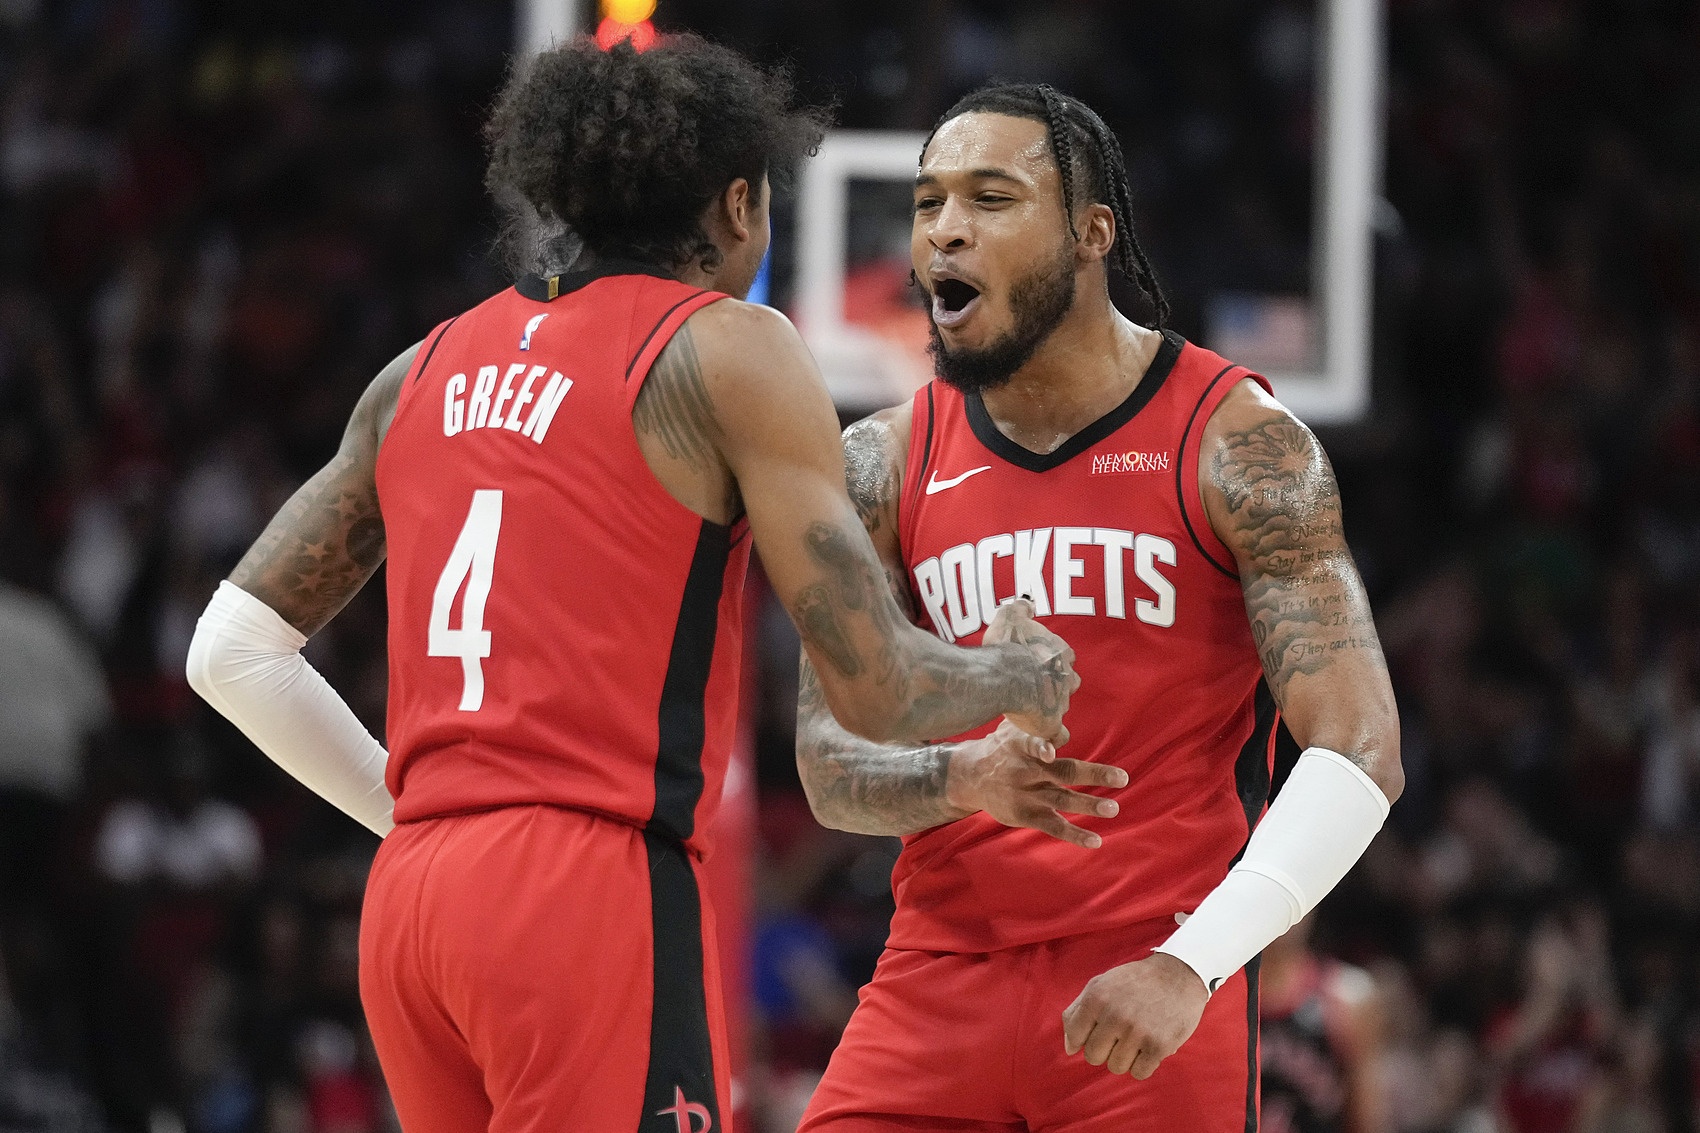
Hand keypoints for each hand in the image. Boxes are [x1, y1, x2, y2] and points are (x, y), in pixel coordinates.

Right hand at [944, 720, 1127, 848]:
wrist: (968, 776)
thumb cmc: (1000, 746)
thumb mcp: (1011, 729)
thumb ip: (1039, 722)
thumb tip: (1067, 699)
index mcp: (1021, 746)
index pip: (1031, 744)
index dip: (1040, 746)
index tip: (1050, 750)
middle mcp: (1025, 771)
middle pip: (1061, 772)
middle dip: (1093, 774)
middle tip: (1122, 778)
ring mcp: (1025, 795)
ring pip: (1061, 800)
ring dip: (1089, 805)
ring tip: (1113, 808)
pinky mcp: (1025, 815)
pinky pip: (1053, 826)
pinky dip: (1075, 834)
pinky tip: (1096, 841)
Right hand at [984, 598, 1078, 743]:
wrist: (1004, 676)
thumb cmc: (1007, 646)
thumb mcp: (1011, 617)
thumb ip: (1021, 608)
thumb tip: (1027, 603)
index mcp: (1061, 653)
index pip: (1065, 655)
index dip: (1051, 659)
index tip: (1037, 661)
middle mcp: (1066, 677)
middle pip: (1068, 681)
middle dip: (1055, 683)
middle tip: (1035, 685)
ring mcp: (1061, 702)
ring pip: (1062, 706)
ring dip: (1050, 706)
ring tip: (1032, 709)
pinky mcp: (1051, 723)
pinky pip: (1059, 734)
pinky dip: (1053, 736)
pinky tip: (1045, 737)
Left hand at [1062, 952, 1208, 1078]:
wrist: (1178, 974)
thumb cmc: (1135, 982)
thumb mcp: (1100, 984)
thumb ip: (1077, 1012)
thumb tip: (1069, 1048)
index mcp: (1096, 998)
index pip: (1074, 1036)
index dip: (1084, 1038)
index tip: (1099, 1030)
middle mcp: (1114, 1015)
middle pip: (1093, 1056)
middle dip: (1104, 1049)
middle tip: (1120, 1035)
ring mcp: (1137, 1032)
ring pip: (1116, 1067)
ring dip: (1125, 1058)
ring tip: (1136, 1038)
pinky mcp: (1159, 1045)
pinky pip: (1139, 1073)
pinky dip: (1144, 1065)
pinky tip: (1149, 1046)